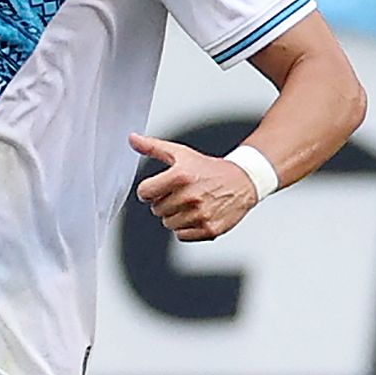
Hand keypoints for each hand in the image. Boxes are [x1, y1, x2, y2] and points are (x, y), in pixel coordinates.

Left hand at [130, 135, 261, 241]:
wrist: (242, 181)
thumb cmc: (209, 168)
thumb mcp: (181, 154)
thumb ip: (153, 147)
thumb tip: (133, 139)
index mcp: (181, 176)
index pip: (144, 192)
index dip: (149, 190)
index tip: (158, 188)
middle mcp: (190, 196)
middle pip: (156, 209)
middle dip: (164, 202)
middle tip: (181, 194)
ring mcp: (200, 214)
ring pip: (168, 224)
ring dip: (175, 215)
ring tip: (190, 204)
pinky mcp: (209, 229)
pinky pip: (182, 235)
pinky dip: (186, 227)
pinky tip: (197, 214)